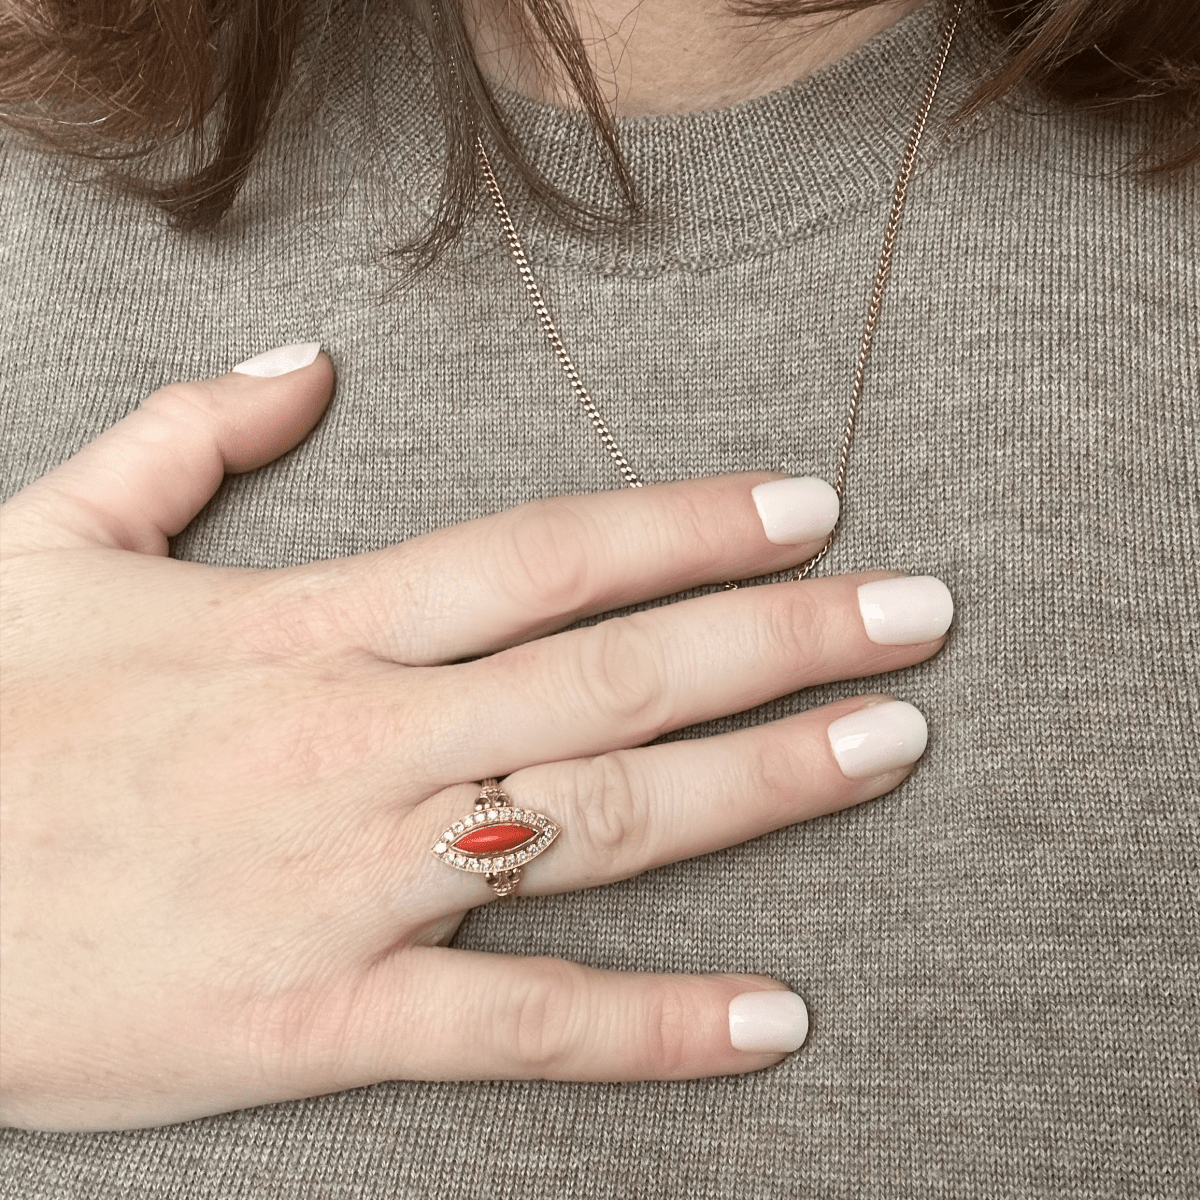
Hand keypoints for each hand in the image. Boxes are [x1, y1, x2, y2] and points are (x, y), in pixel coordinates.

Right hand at [0, 344, 951, 1130]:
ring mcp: (350, 885)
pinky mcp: (322, 1019)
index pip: (546, 554)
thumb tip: (302, 363)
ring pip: (599, 821)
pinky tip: (775, 1019)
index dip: (689, 524)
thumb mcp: (50, 546)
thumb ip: (186, 437)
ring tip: (890, 743)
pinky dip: (655, 1026)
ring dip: (762, 783)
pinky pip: (519, 1025)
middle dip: (781, 636)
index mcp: (306, 629)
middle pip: (615, 673)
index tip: (803, 506)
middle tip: (918, 613)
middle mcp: (359, 745)